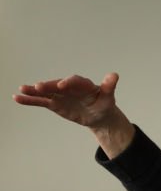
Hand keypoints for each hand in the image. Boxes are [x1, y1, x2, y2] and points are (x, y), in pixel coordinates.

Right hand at [14, 72, 134, 156]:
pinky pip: (41, 101)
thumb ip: (109, 87)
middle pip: (57, 85)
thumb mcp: (108, 98)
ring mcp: (60, 95)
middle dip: (48, 86)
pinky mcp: (54, 104)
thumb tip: (114, 75)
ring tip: (22, 89)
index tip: (62, 85)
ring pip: (46, 92)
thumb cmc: (104, 104)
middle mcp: (69, 87)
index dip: (69, 82)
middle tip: (38, 87)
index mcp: (83, 85)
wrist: (98, 115)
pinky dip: (30, 100)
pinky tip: (17, 98)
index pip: (75, 81)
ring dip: (34, 91)